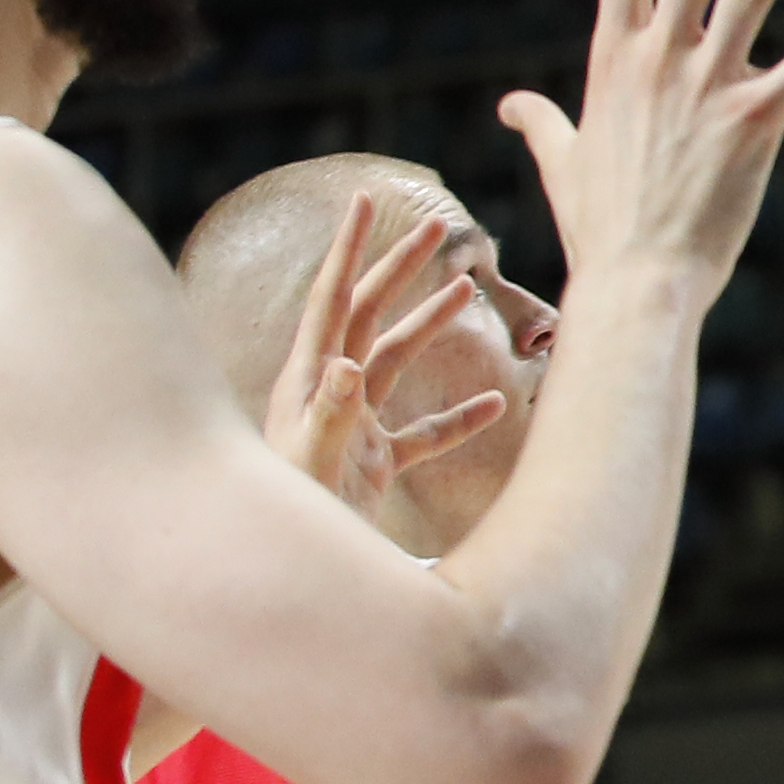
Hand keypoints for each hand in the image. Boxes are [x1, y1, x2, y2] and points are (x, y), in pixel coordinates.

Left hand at [259, 191, 501, 512]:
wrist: (287, 583)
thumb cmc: (291, 524)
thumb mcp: (310, 468)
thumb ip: (329, 417)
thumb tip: (349, 364)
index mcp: (307, 384)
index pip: (330, 301)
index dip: (347, 249)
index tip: (365, 200)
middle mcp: (327, 395)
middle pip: (366, 316)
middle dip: (397, 270)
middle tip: (433, 226)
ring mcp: (351, 427)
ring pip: (395, 362)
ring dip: (429, 326)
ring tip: (466, 289)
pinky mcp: (370, 463)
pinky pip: (421, 433)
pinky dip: (458, 418)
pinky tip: (496, 404)